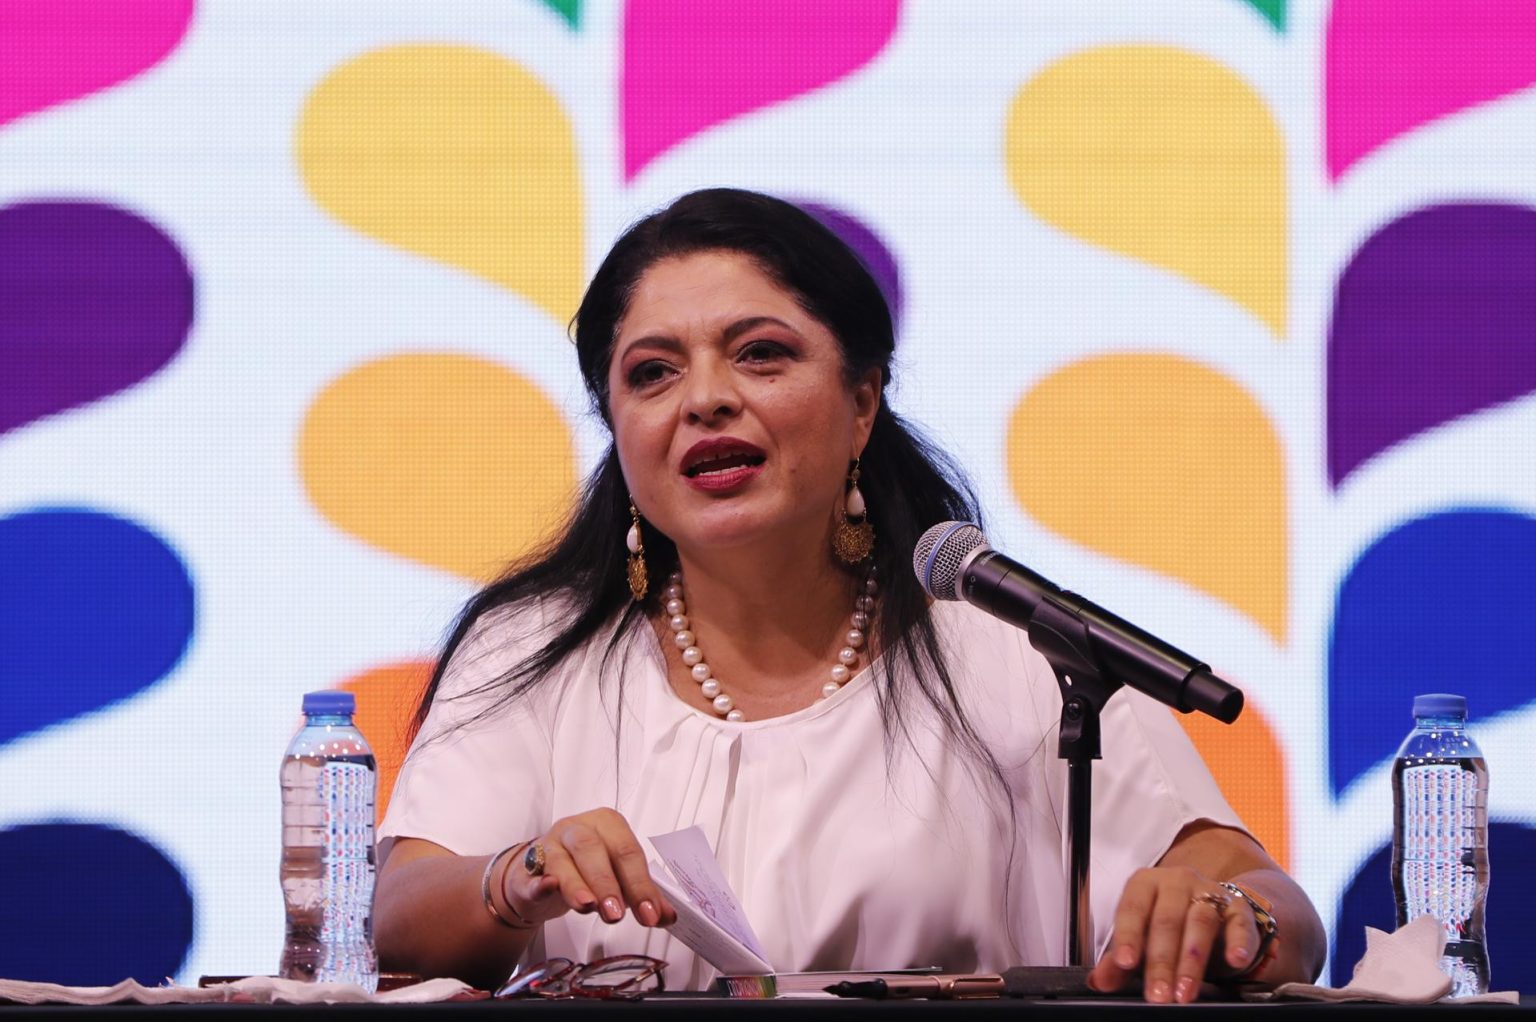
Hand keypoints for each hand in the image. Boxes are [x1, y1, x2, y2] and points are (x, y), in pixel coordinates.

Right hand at [503, 808, 677, 928]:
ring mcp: (549, 846)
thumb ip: (642, 895)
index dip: (641, 884)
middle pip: (593, 849)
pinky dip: (540, 883)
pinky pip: (532, 875)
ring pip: (562, 860)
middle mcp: (577, 829)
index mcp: (607, 825)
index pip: (628, 851)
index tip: (650, 914)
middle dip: (607, 883)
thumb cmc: (586, 870)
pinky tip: (548, 888)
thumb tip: (667, 916)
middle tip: (617, 913)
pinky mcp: (526, 869)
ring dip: (575, 884)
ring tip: (588, 906)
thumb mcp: (617, 879)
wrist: (542, 876)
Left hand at [1087, 866, 1259, 1003]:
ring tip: (1184, 991)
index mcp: (1145, 884)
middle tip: (1157, 994)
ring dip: (1192, 961)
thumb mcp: (1141, 938)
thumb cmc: (1167, 923)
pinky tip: (1235, 960)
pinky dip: (1238, 943)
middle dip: (1161, 962)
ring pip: (1200, 922)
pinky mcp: (1238, 908)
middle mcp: (1176, 882)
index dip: (1128, 936)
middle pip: (1166, 920)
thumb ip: (1120, 959)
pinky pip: (1239, 924)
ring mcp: (1209, 891)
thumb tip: (1100, 980)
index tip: (1125, 962)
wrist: (1211, 908)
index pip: (1132, 908)